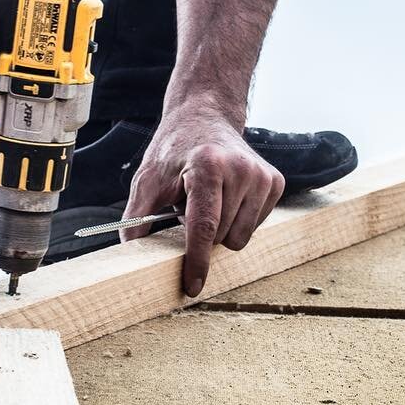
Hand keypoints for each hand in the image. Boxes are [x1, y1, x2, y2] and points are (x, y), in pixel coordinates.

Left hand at [121, 107, 285, 296]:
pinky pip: (256, 226)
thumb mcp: (148, 178)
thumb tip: (129, 254)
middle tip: (190, 208)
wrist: (205, 117)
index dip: (197, 260)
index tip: (193, 286)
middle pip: (222, 236)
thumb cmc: (175, 150)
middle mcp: (241, 168)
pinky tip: (228, 198)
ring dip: (222, 229)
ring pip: (241, 236)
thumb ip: (136, 217)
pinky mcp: (275, 181)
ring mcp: (262, 175)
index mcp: (208, 165)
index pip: (204, 225)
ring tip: (209, 201)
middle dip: (203, 235)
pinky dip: (239, 221)